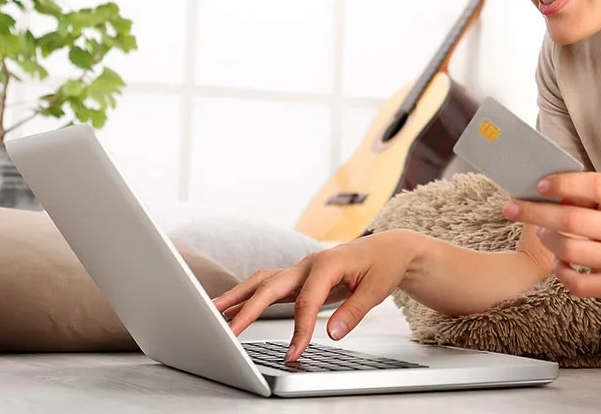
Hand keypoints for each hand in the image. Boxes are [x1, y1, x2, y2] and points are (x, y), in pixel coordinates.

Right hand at [210, 229, 418, 361]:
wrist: (387, 248)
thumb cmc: (382, 266)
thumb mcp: (377, 290)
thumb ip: (353, 312)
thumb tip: (331, 334)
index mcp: (326, 264)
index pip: (305, 302)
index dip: (299, 330)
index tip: (294, 353)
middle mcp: (307, 264)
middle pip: (269, 286)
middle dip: (247, 309)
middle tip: (228, 331)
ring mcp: (300, 269)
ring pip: (262, 281)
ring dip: (237, 297)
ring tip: (213, 313)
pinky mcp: (298, 277)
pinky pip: (268, 286)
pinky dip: (249, 297)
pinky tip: (233, 309)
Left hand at [503, 172, 600, 298]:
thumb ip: (584, 194)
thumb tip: (541, 189)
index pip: (596, 186)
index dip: (564, 184)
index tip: (538, 185)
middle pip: (573, 220)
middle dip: (536, 212)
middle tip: (513, 208)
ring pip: (570, 250)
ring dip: (547, 240)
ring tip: (542, 233)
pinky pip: (575, 281)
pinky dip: (560, 270)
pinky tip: (559, 260)